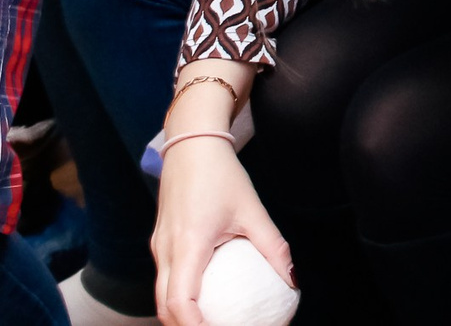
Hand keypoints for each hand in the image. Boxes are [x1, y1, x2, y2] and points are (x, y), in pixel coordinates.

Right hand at [154, 134, 293, 325]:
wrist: (191, 143)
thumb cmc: (220, 173)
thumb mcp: (252, 210)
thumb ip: (273, 246)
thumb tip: (292, 279)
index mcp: (188, 244)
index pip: (179, 301)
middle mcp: (166, 250)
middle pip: (165, 306)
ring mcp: (158, 247)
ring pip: (161, 295)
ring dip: (180, 315)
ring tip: (209, 322)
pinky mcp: (159, 242)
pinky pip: (164, 279)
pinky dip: (178, 298)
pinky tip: (202, 301)